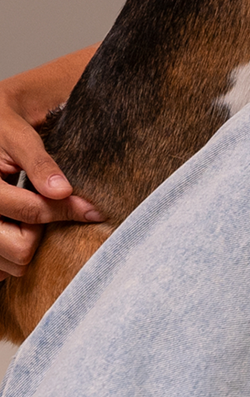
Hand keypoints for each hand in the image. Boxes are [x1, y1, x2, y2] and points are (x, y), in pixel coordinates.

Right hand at [0, 50, 102, 278]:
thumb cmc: (5, 125)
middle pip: (20, 248)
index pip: (33, 212)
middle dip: (42, 233)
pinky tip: (24, 231)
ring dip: (29, 245)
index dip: (67, 209)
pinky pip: (3, 270)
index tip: (93, 208)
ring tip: (38, 218)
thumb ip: (39, 161)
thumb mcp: (19, 135)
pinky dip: (15, 256)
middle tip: (55, 209)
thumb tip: (63, 190)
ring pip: (13, 263)